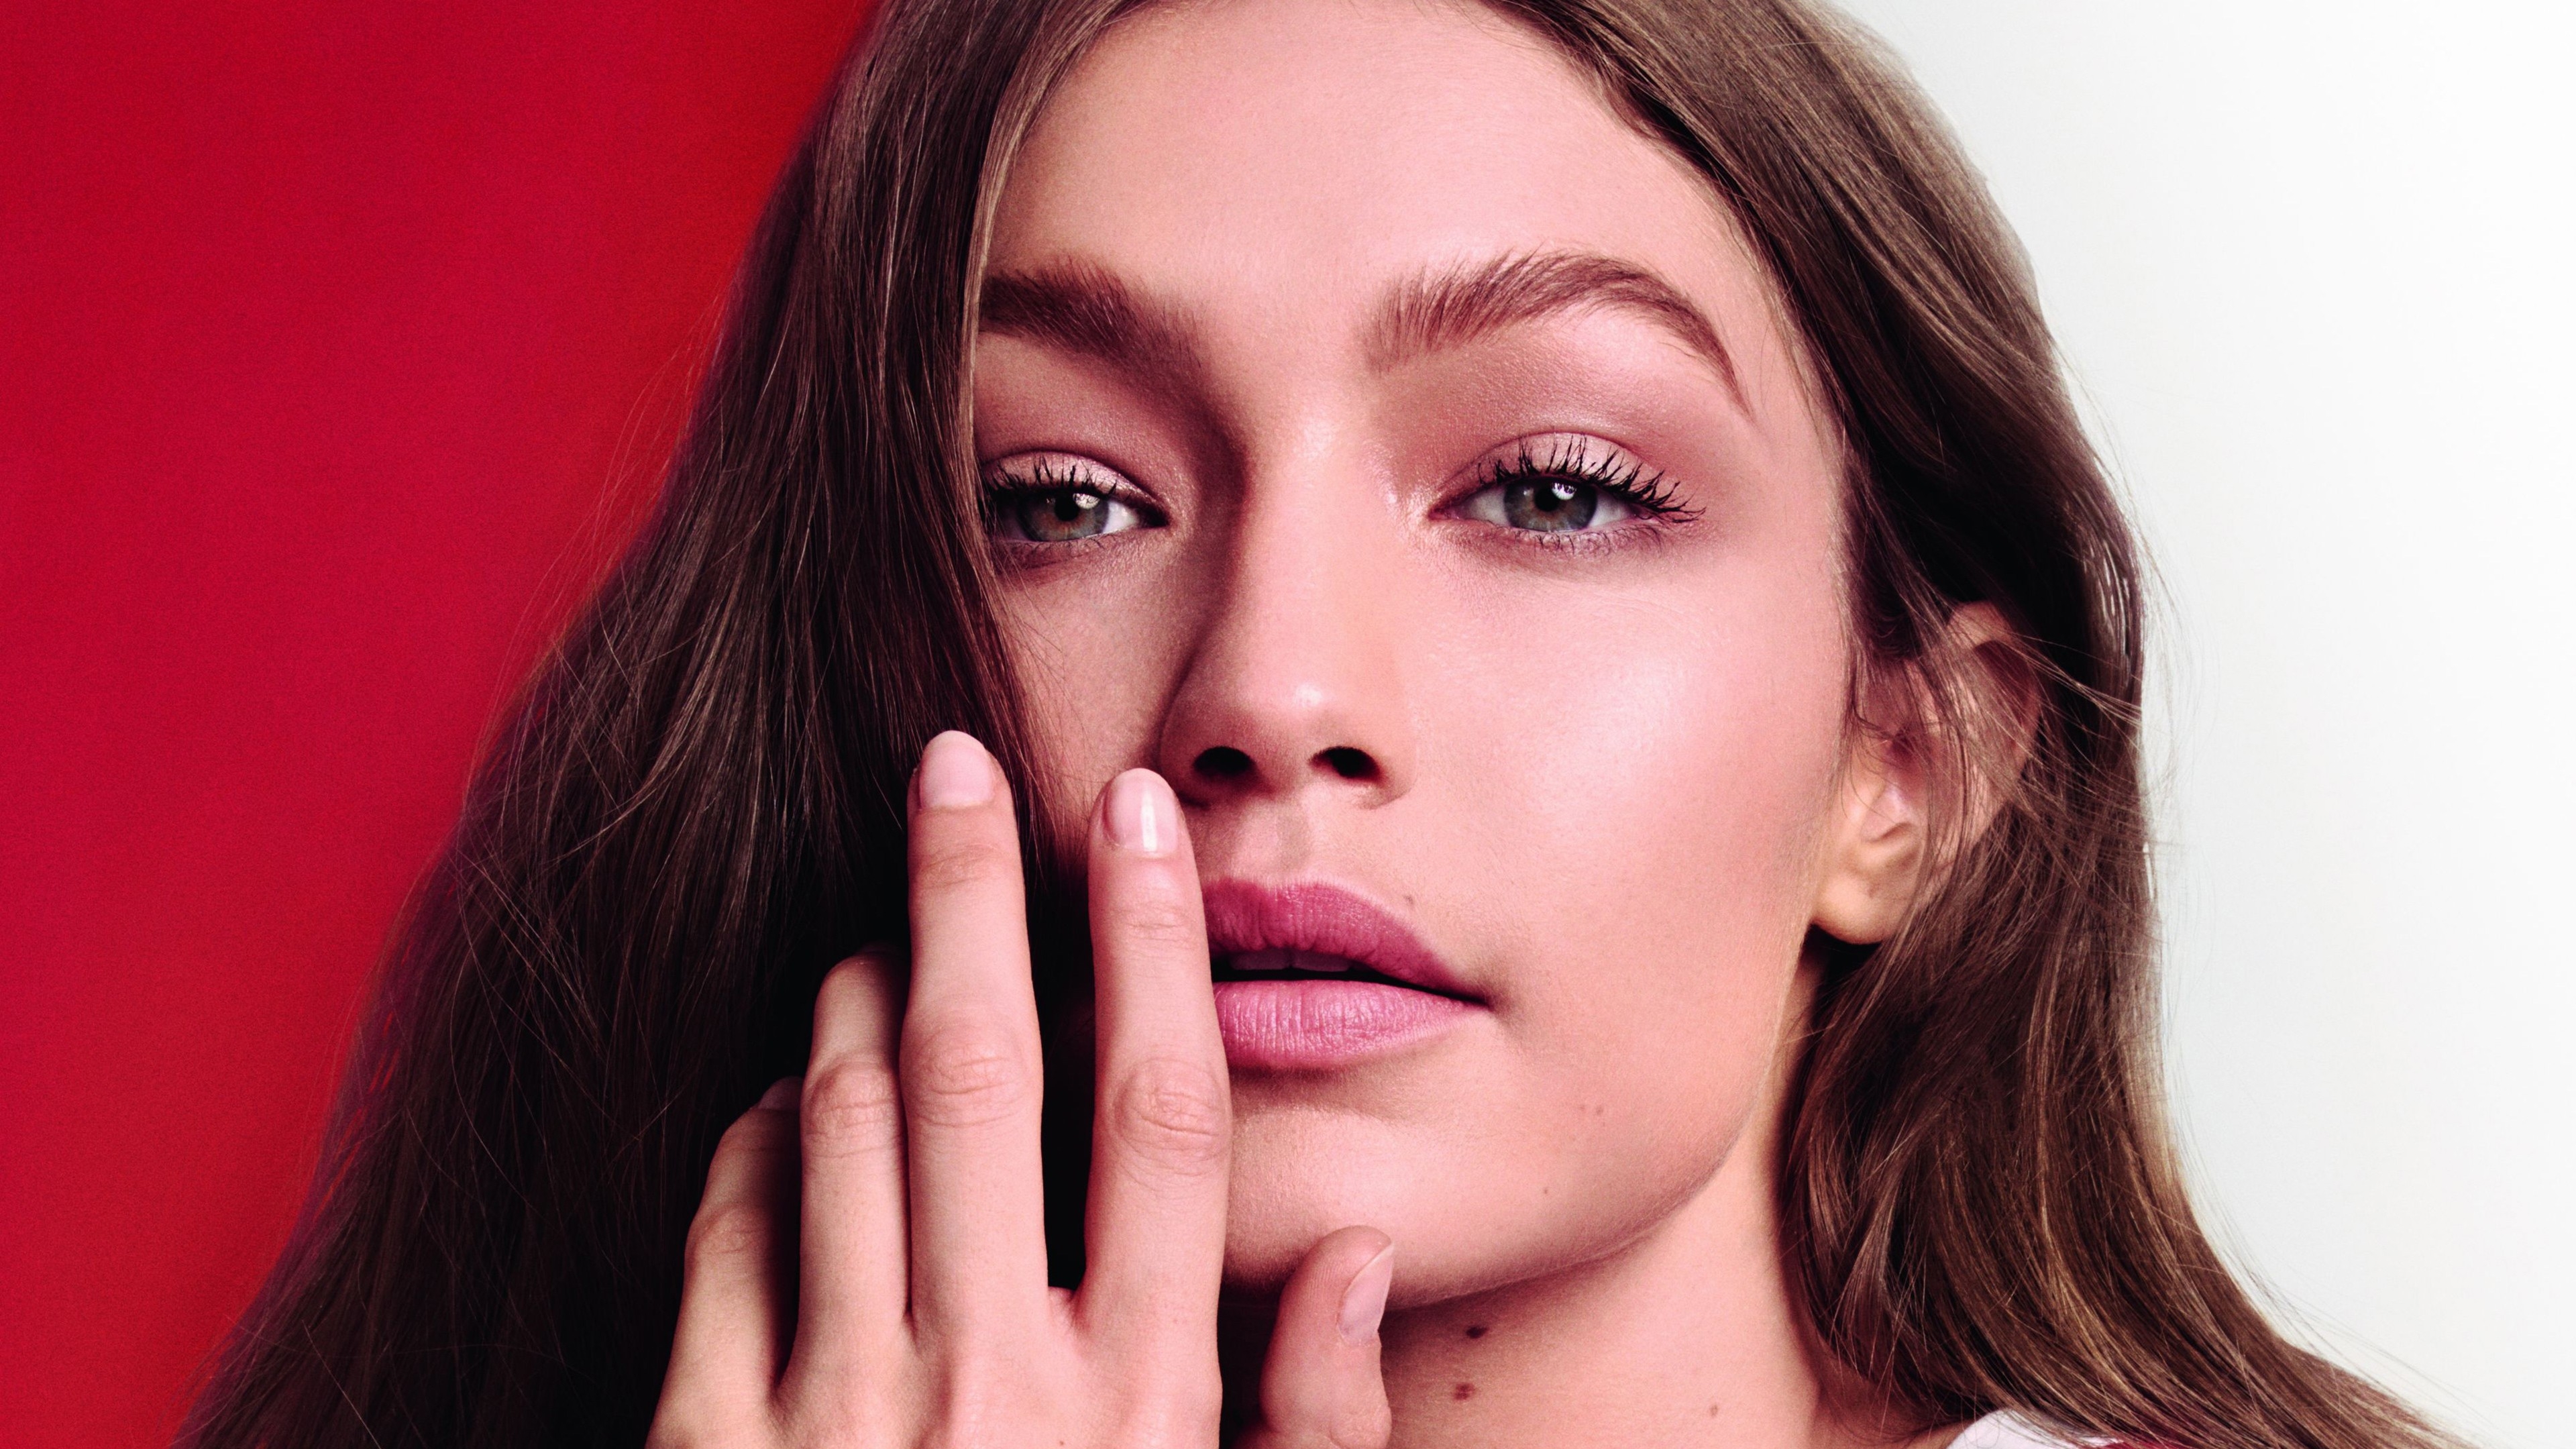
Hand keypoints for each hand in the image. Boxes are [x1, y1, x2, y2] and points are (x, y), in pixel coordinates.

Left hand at [648, 731, 1395, 1448]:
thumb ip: (1313, 1427)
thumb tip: (1357, 1253)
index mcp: (1135, 1411)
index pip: (1160, 1122)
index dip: (1153, 947)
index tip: (1136, 816)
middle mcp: (987, 1393)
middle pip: (981, 1073)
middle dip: (967, 892)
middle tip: (951, 764)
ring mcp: (834, 1417)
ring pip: (841, 1127)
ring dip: (857, 998)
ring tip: (879, 939)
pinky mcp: (706, 1442)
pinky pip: (728, 1232)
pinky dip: (759, 1139)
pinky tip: (789, 1105)